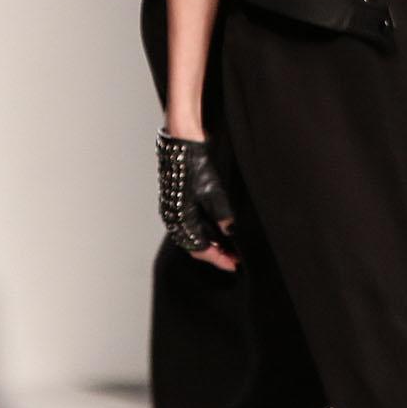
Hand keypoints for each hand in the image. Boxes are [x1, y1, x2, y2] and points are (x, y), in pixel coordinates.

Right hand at [156, 131, 242, 270]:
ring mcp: (172, 210)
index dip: (218, 259)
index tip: (234, 264)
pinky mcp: (175, 201)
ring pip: (190, 238)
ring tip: (227, 246)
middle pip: (194, 247)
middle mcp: (173, 218)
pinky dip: (202, 233)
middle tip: (233, 258)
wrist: (181, 143)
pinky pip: (187, 226)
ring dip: (208, 244)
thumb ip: (222, 216)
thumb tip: (229, 233)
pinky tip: (214, 230)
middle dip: (214, 254)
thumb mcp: (214, 192)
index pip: (200, 250)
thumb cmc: (195, 166)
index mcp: (181, 220)